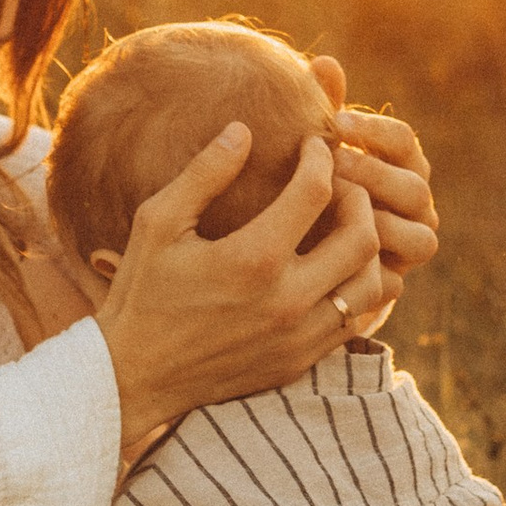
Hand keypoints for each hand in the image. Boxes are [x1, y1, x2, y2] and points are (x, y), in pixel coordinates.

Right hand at [92, 124, 382, 457]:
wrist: (134, 376)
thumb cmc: (141, 291)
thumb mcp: (158, 223)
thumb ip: (203, 174)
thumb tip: (243, 130)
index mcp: (252, 259)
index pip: (316, 191)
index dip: (320, 159)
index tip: (314, 146)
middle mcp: (286, 300)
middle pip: (362, 238)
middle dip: (360, 200)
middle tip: (340, 186)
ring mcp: (298, 337)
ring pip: (372, 285)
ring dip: (368, 249)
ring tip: (344, 228)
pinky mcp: (299, 361)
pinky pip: (356, 322)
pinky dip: (357, 290)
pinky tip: (334, 271)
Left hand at [308, 54, 438, 326]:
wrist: (298, 249)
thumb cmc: (307, 182)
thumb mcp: (314, 148)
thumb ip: (324, 107)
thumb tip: (325, 63)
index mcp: (400, 162)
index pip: (403, 140)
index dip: (374, 131)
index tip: (336, 122)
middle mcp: (414, 201)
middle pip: (414, 185)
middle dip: (374, 174)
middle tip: (333, 166)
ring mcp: (411, 241)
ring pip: (419, 236)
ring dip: (380, 222)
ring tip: (334, 214)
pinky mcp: (395, 280)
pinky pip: (397, 279)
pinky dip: (374, 268)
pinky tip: (335, 257)